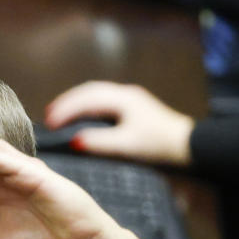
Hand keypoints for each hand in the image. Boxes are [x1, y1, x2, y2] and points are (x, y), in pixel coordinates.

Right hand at [45, 82, 194, 165]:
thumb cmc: (161, 145)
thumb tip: (74, 141)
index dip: (65, 110)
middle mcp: (125, 94)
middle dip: (67, 103)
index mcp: (123, 99)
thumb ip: (99, 143)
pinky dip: (87, 108)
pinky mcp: (133, 109)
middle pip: (88, 92)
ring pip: (96, 95)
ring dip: (76, 104)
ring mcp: (130, 100)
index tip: (49, 122)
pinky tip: (82, 118)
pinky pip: (103, 102)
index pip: (86, 100)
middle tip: (48, 116)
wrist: (189, 147)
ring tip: (60, 115)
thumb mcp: (127, 146)